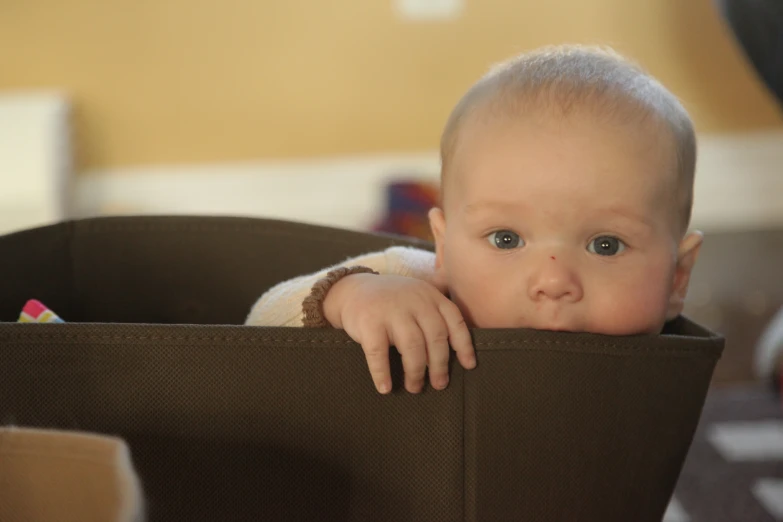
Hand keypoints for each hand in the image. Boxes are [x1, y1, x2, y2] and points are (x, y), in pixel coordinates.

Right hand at [323, 273, 475, 393]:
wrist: (353, 290)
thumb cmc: (392, 303)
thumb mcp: (418, 298)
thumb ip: (436, 315)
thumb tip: (459, 354)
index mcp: (430, 297)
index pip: (454, 321)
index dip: (464, 345)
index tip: (468, 366)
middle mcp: (414, 301)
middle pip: (435, 338)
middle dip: (439, 365)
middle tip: (439, 385)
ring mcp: (391, 311)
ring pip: (412, 346)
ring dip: (416, 372)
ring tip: (415, 387)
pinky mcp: (369, 322)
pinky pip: (379, 353)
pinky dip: (382, 373)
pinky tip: (385, 388)